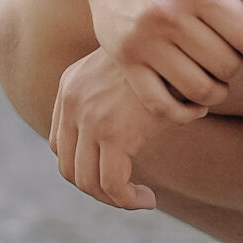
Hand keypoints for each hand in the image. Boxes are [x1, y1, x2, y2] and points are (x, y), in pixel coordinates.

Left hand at [48, 47, 203, 210]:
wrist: (184, 43)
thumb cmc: (166, 58)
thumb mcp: (129, 70)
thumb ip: (115, 94)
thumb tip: (127, 126)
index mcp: (70, 86)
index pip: (59, 144)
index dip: (83, 165)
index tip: (114, 172)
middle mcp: (72, 101)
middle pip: (68, 166)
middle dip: (96, 187)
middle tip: (126, 193)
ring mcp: (89, 118)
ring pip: (87, 181)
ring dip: (113, 199)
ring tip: (140, 199)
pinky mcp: (114, 134)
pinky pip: (112, 184)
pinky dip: (127, 200)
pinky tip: (147, 199)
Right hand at [72, 0, 242, 104]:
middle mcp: (167, 15)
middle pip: (226, 66)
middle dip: (241, 69)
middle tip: (237, 61)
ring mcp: (142, 40)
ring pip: (198, 89)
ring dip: (218, 91)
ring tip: (219, 78)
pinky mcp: (124, 58)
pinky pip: (159, 104)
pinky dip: (184, 112)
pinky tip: (196, 100)